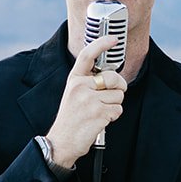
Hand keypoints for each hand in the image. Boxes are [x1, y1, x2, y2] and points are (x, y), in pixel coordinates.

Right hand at [45, 37, 126, 167]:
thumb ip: (88, 83)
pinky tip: (100, 120)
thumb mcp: (73, 94)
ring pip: (119, 96)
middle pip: (114, 78)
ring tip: (100, 112)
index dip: (102, 44)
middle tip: (111, 96)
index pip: (87, 55)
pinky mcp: (98, 113)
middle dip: (119, 87)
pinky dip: (113, 116)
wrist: (62, 142)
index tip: (114, 39)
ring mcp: (89, 100)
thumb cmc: (71, 119)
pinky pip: (118, 110)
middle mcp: (81, 87)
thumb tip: (111, 78)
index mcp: (74, 80)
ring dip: (114, 106)